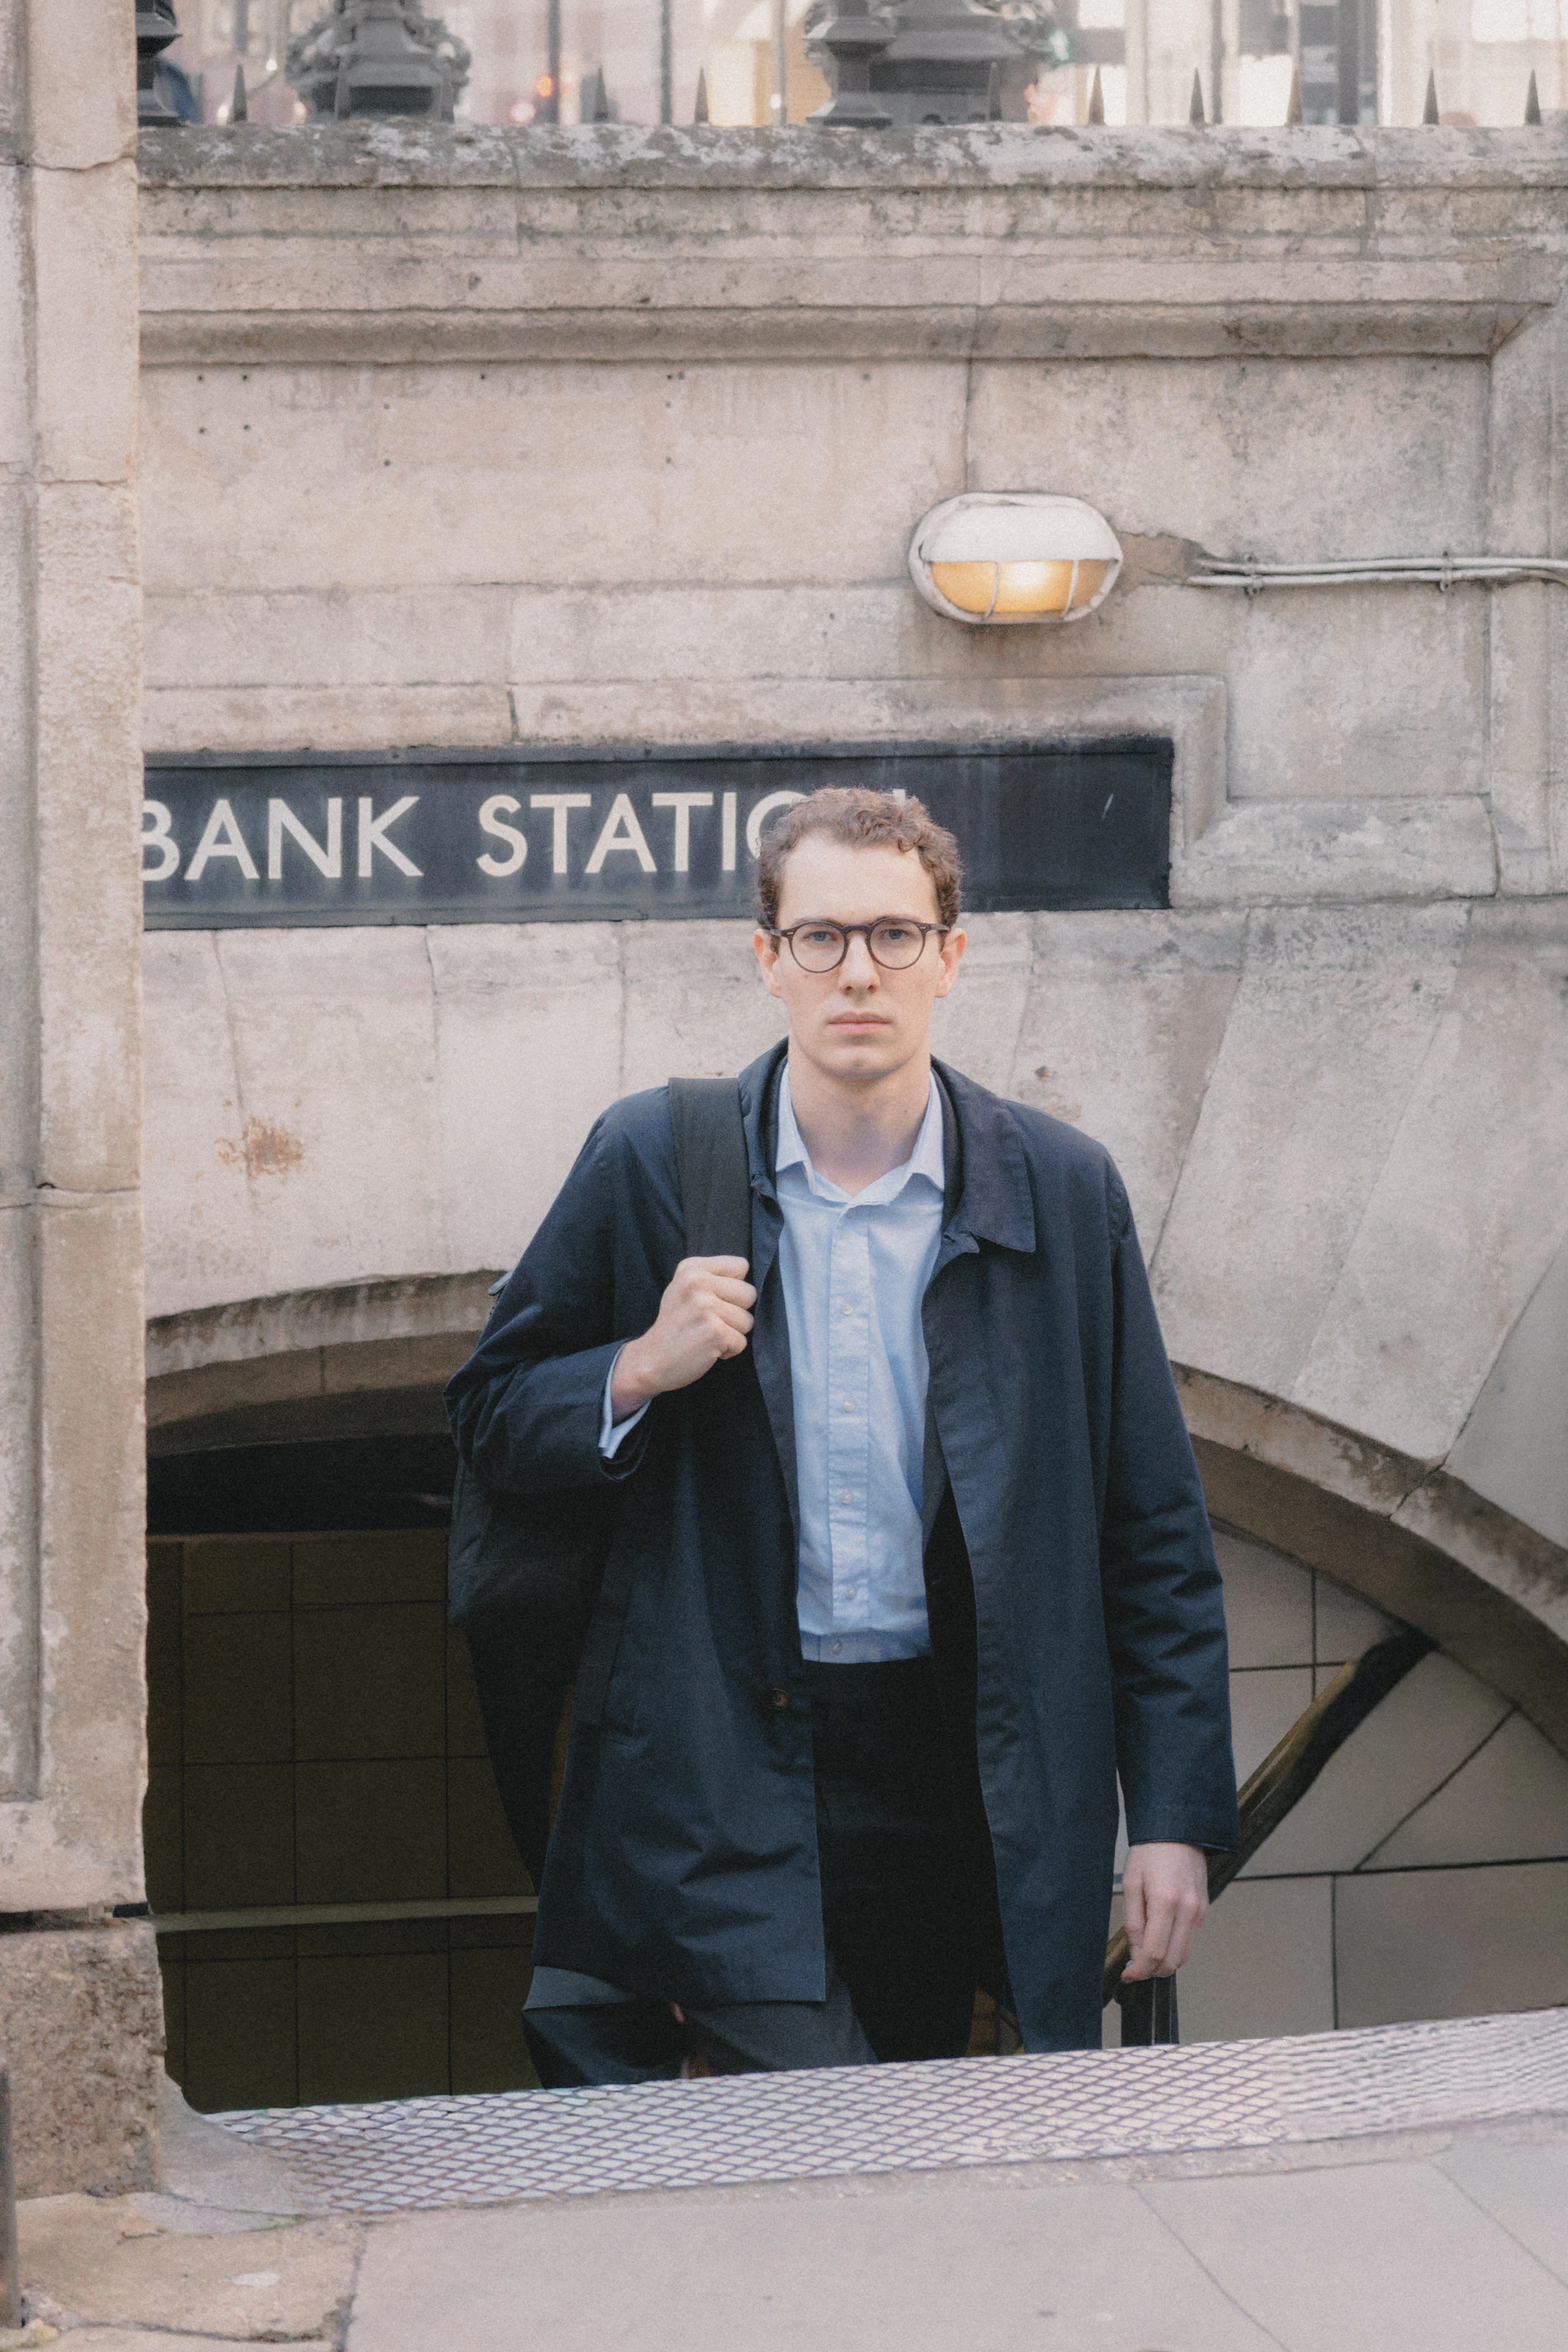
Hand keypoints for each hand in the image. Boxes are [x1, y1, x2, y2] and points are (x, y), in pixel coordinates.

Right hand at [610, 1257, 755, 1418]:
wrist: (649, 1360)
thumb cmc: (674, 1325)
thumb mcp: (683, 1288)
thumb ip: (712, 1277)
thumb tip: (748, 1278)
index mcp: (692, 1268)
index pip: (741, 1266)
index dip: (734, 1287)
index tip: (715, 1300)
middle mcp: (698, 1283)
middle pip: (749, 1294)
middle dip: (737, 1312)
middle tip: (710, 1322)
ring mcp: (707, 1307)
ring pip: (748, 1320)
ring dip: (732, 1333)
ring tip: (707, 1335)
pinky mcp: (716, 1332)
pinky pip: (742, 1342)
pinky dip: (729, 1350)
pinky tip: (707, 1348)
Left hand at [1121, 1842, 1208, 1980]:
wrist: (1177, 1832)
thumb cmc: (1150, 1853)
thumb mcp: (1131, 1884)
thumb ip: (1133, 1922)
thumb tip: (1137, 1954)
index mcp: (1166, 1902)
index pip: (1155, 1952)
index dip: (1139, 1970)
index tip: (1127, 1975)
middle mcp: (1188, 1910)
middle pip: (1172, 1961)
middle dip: (1151, 1971)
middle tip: (1134, 1968)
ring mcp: (1199, 1912)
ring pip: (1184, 1955)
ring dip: (1164, 1963)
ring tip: (1144, 1956)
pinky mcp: (1204, 1911)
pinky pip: (1190, 1941)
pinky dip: (1175, 1950)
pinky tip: (1159, 1942)